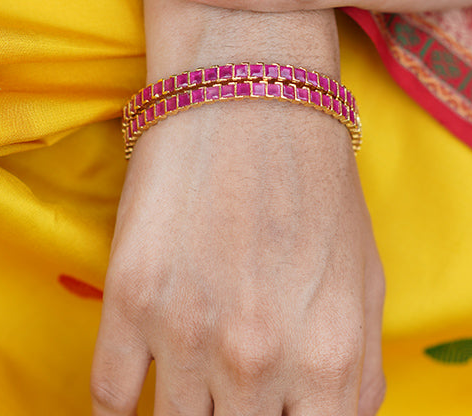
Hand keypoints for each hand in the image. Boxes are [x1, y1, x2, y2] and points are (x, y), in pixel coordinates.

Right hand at [91, 99, 385, 415]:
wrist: (249, 89)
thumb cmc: (313, 181)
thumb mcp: (363, 284)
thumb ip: (354, 376)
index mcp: (331, 361)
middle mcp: (260, 360)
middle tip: (226, 399)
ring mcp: (189, 333)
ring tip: (188, 389)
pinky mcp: (130, 299)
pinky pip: (108, 401)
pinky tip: (128, 404)